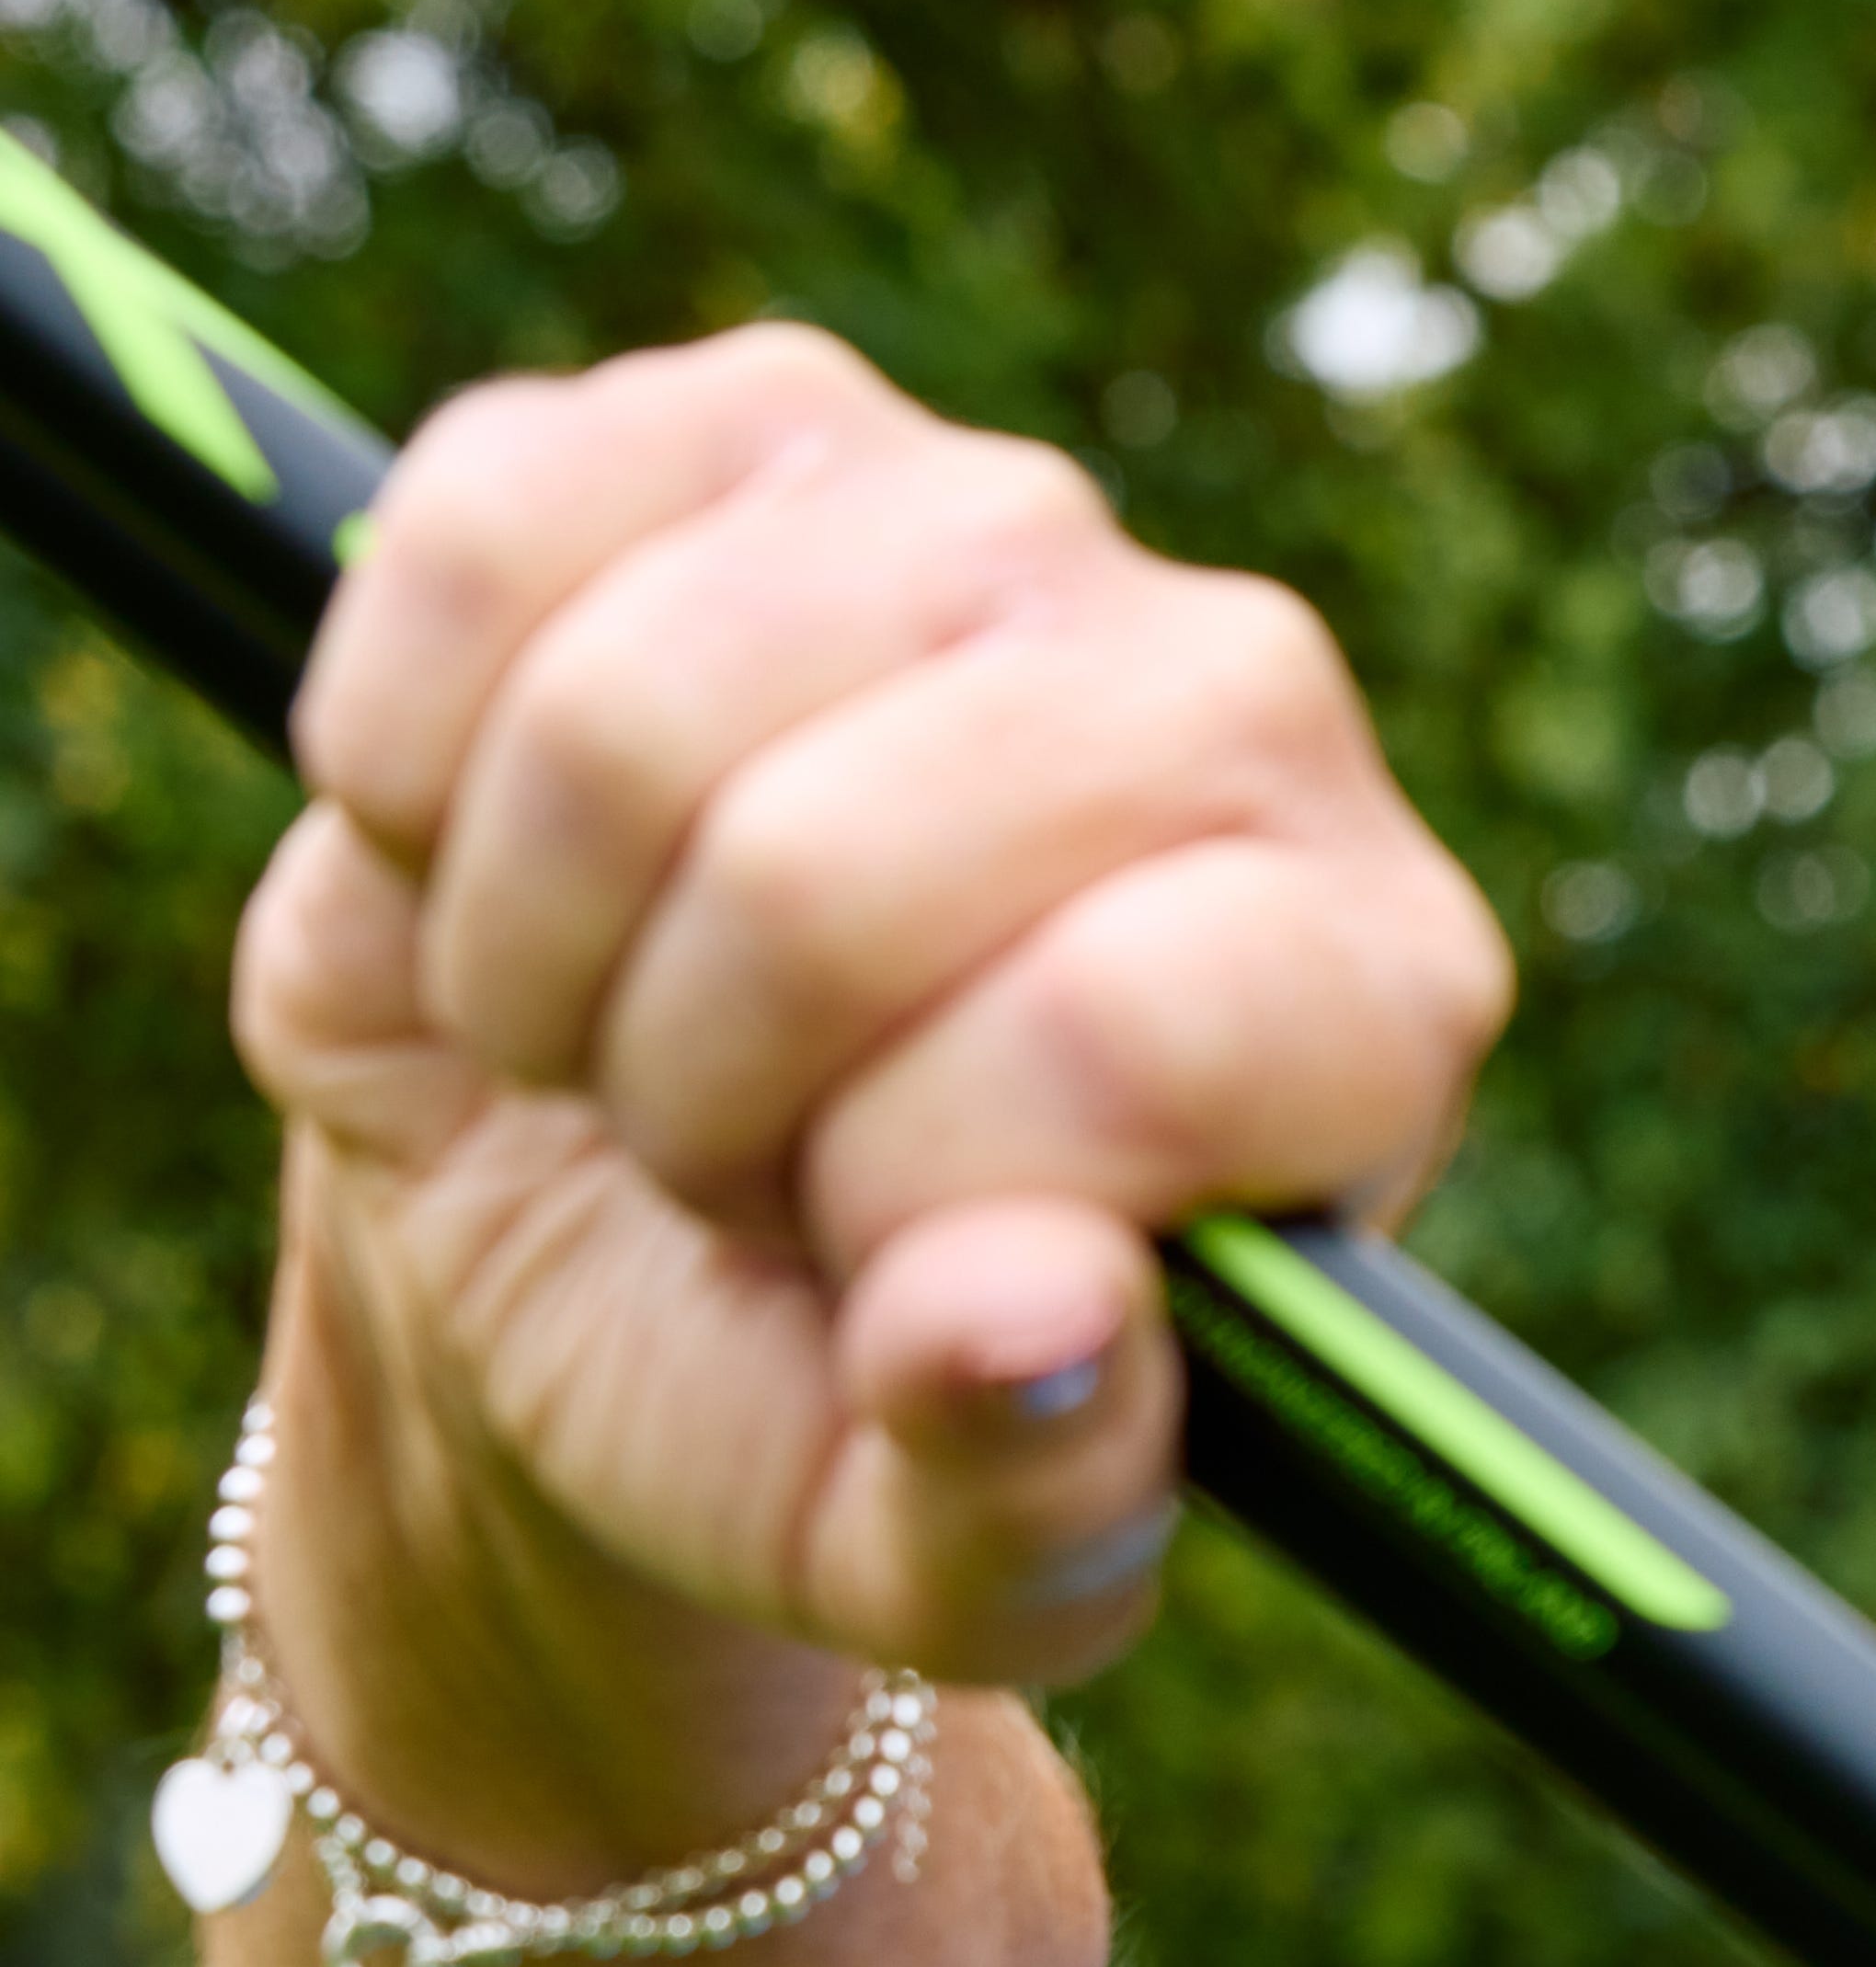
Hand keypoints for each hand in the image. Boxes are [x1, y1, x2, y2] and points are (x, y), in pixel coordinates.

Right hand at [240, 323, 1507, 1717]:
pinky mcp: (763, 421)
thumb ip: (1026, 1494)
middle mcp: (1255, 707)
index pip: (1124, 1032)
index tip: (884, 1261)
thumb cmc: (834, 1394)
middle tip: (735, 1156)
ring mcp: (1010, 525)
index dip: (909, 1186)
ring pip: (630, 704)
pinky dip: (420, 756)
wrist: (623, 1225)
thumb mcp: (946, 1546)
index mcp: (1364, 997)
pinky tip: (516, 850)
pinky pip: (492, 529)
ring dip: (550, 941)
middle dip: (697, 1081)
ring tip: (636, 1024)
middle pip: (832, 871)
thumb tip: (1023, 1328)